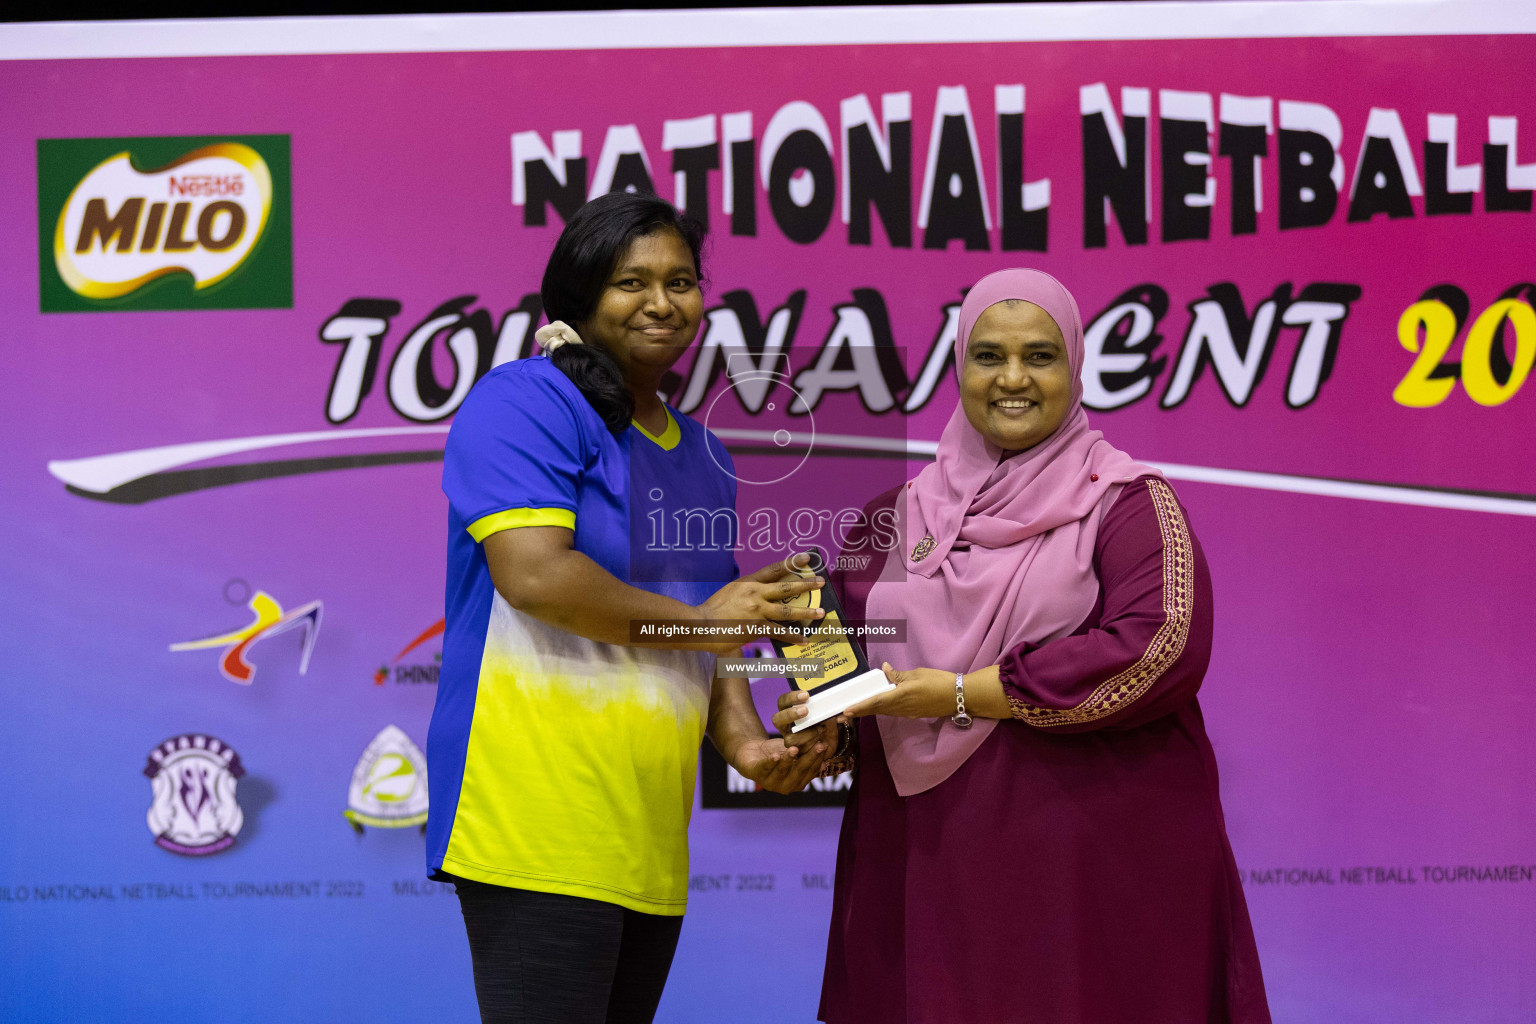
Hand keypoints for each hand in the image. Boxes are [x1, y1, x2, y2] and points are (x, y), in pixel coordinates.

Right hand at [696, 553, 825, 653]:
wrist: (701, 625)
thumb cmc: (712, 610)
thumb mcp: (730, 592)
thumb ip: (746, 592)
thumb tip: (760, 595)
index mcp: (748, 582)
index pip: (774, 569)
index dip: (792, 562)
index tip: (806, 558)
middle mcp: (755, 593)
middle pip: (786, 587)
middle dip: (806, 584)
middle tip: (821, 582)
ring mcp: (757, 611)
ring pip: (788, 611)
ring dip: (806, 612)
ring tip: (821, 613)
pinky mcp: (756, 628)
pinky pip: (780, 632)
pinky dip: (793, 636)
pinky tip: (804, 639)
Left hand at [731, 734, 831, 794]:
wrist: (752, 753)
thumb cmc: (777, 754)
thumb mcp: (795, 755)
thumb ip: (808, 757)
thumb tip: (827, 759)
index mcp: (798, 783)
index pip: (810, 771)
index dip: (818, 759)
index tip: (825, 745)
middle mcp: (785, 786)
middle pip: (799, 771)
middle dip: (809, 758)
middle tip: (818, 745)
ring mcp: (770, 782)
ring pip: (782, 770)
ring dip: (789, 760)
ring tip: (795, 749)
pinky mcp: (755, 774)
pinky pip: (764, 768)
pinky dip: (770, 762)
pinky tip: (776, 755)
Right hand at [771, 689, 840, 751]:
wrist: (832, 741)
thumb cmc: (825, 722)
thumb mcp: (825, 712)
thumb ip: (823, 707)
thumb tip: (828, 703)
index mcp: (788, 712)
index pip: (782, 702)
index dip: (791, 698)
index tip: (806, 695)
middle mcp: (786, 726)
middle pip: (777, 720)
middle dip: (791, 714)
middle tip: (805, 710)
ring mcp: (790, 740)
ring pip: (790, 739)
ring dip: (807, 734)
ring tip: (821, 729)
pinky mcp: (798, 754)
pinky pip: (801, 754)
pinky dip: (813, 749)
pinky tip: (822, 744)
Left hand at [840, 663, 956, 719]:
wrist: (959, 697)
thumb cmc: (939, 681)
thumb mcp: (917, 674)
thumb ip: (898, 675)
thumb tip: (884, 670)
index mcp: (901, 696)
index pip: (876, 702)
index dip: (860, 707)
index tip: (846, 711)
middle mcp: (902, 707)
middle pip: (877, 710)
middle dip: (861, 711)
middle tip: (843, 714)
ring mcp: (908, 713)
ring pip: (885, 712)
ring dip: (870, 711)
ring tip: (857, 710)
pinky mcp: (914, 713)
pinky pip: (893, 712)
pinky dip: (882, 709)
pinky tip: (878, 705)